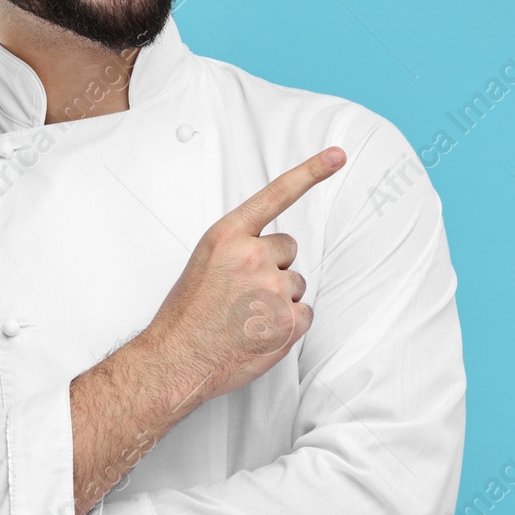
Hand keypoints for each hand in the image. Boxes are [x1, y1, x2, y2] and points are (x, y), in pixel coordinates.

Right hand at [145, 147, 345, 415]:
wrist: (177, 360)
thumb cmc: (188, 313)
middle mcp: (253, 256)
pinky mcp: (288, 321)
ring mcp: (273, 289)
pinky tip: (260, 332)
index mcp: (228, 236)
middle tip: (242, 293)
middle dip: (272, 268)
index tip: (337, 155)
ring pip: (296, 284)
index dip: (311, 171)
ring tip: (245, 315)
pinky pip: (305, 313)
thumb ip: (239, 247)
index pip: (277, 194)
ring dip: (279, 299)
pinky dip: (288, 324)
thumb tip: (271, 251)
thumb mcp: (206, 261)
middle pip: (288, 250)